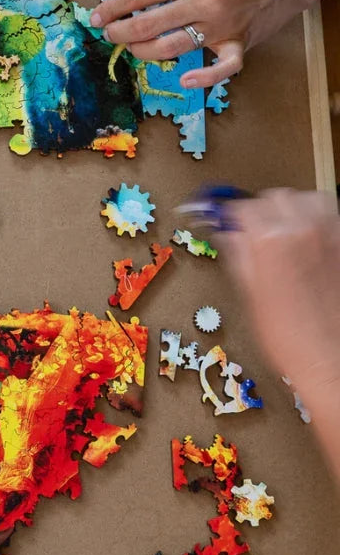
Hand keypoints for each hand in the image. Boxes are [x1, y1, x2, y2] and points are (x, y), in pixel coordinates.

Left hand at [90, 0, 339, 89]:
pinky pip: (222, 68)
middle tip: (109, 34)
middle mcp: (204, 0)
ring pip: (170, 48)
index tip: (95, 18)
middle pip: (147, 24)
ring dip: (143, 52)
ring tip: (132, 47)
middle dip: (120, 32)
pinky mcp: (239, 42)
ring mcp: (221, 24)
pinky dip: (203, 78)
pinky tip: (184, 79)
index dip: (111, 9)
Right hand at [220, 189, 339, 395]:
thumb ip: (238, 255)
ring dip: (295, 208)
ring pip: (309, 198)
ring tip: (287, 228)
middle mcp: (303, 229)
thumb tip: (227, 235)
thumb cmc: (289, 337)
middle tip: (255, 230)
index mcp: (270, 240)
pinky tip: (312, 237)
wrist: (330, 358)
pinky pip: (333, 214)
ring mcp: (331, 234)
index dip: (230, 215)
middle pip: (276, 197)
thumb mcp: (249, 293)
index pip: (242, 207)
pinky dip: (320, 218)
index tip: (225, 222)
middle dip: (263, 210)